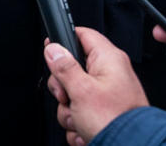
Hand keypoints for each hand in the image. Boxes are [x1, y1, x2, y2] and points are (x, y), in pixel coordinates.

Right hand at [44, 26, 147, 144]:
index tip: (51, 52)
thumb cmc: (114, 119)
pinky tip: (85, 132)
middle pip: (73, 70)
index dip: (64, 41)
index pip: (82, 35)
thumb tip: (53, 49)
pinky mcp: (105, 114)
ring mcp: (107, 95)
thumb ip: (65, 67)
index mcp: (108, 59)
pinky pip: (82, 114)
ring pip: (74, 96)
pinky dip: (79, 126)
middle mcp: (110, 74)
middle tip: (68, 97)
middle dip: (63, 89)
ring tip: (80, 121)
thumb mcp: (81, 90)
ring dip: (70, 113)